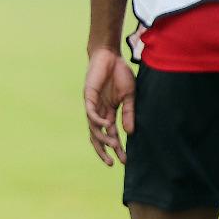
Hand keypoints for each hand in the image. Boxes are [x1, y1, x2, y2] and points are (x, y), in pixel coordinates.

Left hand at [84, 47, 135, 165]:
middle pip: (98, 137)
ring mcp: (93, 105)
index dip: (118, 148)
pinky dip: (98, 121)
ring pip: (94, 128)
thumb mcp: (129, 96)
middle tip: (112, 163)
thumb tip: (130, 133)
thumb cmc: (120, 74)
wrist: (110, 56)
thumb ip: (129, 113)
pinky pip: (91, 113)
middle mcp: (99, 112)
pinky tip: (107, 126)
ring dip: (104, 138)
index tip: (125, 161)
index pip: (112, 135)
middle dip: (104, 151)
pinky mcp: (88, 97)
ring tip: (114, 146)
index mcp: (109, 113)